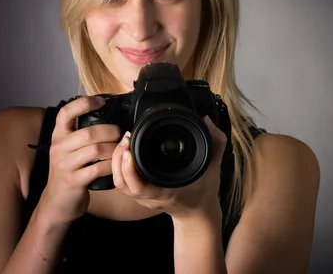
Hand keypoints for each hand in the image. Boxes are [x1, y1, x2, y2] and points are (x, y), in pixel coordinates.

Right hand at [38, 96, 121, 224]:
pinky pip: (98, 169)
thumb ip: (79, 134)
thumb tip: (103, 115)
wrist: (57, 201)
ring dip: (113, 148)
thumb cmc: (68, 171)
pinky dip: (111, 165)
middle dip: (110, 131)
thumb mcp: (67, 149)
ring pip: (95, 150)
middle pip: (88, 132)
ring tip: (121, 148)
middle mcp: (59, 148)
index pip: (66, 112)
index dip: (84, 103)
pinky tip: (116, 164)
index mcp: (58, 136)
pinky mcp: (74, 181)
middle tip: (120, 133)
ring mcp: (65, 165)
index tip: (101, 100)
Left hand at [111, 116, 227, 219]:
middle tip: (126, 139)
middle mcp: (150, 197)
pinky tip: (123, 150)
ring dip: (116, 162)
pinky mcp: (139, 193)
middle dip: (119, 160)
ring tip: (124, 142)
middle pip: (123, 183)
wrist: (198, 212)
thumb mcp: (214, 168)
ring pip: (119, 182)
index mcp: (166, 194)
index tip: (129, 149)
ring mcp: (143, 197)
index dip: (129, 169)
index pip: (140, 187)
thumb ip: (216, 144)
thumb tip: (208, 121)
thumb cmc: (204, 193)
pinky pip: (122, 181)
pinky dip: (118, 166)